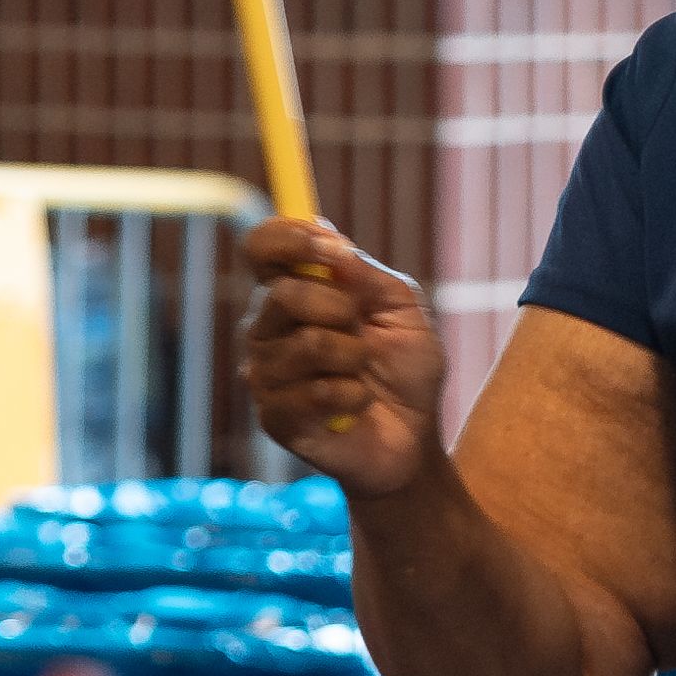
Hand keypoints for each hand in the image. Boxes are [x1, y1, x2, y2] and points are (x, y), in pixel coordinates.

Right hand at [232, 218, 451, 491]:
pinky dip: (353, 396)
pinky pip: (314, 393)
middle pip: (282, 295)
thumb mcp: (404, 310)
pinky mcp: (274, 417)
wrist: (414, 438)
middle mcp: (268, 328)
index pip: (261, 247)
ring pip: (306, 345)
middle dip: (340, 308)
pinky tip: (355, 405)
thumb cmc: (406, 370)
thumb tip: (332, 246)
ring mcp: (266, 374)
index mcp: (293, 291)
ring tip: (363, 375)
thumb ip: (368, 275)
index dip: (287, 238)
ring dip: (354, 358)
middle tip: (363, 331)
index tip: (331, 248)